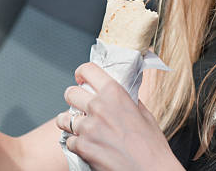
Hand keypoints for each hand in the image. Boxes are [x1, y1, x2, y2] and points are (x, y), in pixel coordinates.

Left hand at [56, 62, 181, 170]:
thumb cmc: (152, 146)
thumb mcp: (144, 114)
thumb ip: (127, 100)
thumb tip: (121, 95)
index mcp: (114, 93)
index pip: (88, 70)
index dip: (82, 73)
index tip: (81, 78)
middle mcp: (98, 107)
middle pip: (70, 93)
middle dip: (73, 99)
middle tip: (79, 106)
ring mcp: (88, 127)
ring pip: (63, 118)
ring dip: (69, 123)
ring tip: (79, 128)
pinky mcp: (82, 147)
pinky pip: (68, 141)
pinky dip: (75, 144)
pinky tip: (87, 146)